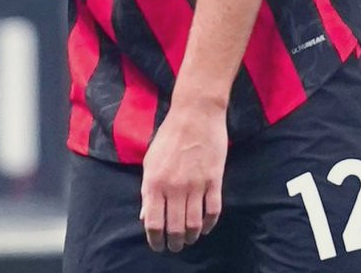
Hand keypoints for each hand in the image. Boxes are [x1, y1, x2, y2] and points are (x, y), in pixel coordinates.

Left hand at [139, 101, 226, 252]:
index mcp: (155, 181)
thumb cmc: (168, 136)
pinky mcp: (214, 180)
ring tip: (189, 239)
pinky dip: (210, 224)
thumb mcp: (150, 161)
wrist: (194, 114)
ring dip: (192, 236)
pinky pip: (213, 211)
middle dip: (175, 242)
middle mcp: (175, 186)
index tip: (158, 246)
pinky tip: (206, 228)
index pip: (154, 222)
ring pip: (195, 224)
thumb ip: (148, 190)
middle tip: (175, 246)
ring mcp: (196, 185)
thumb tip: (145, 216)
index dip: (155, 239)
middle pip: (175, 227)